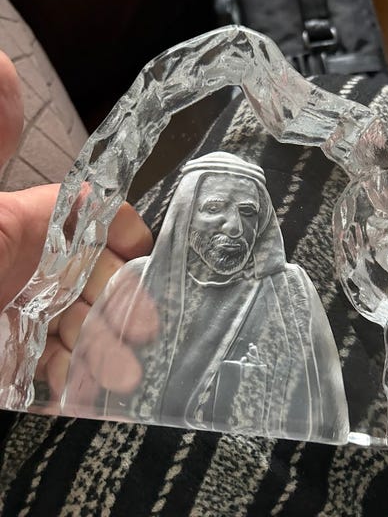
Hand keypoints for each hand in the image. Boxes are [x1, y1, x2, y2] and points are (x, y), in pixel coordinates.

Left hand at [0, 51, 153, 404]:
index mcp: (23, 229)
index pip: (89, 218)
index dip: (123, 230)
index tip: (145, 248)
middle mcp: (24, 273)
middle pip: (92, 281)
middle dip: (123, 303)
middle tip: (144, 330)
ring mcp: (14, 319)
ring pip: (74, 332)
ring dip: (101, 353)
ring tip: (120, 377)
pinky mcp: (5, 360)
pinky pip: (42, 375)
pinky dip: (64, 387)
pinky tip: (77, 398)